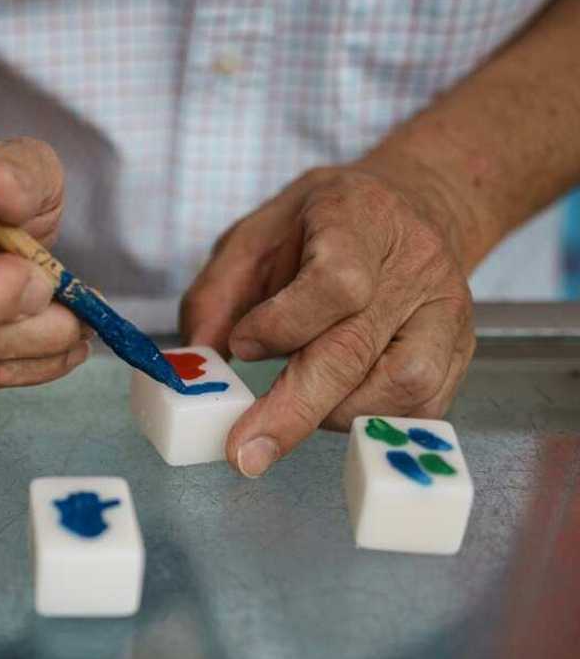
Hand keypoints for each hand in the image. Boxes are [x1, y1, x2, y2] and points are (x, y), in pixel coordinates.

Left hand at [180, 163, 474, 476]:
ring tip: (298, 402)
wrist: (405, 207)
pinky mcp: (460, 347)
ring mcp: (445, 309)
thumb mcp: (253, 237)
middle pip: (357, 350)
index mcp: (357, 221)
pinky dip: (374, 419)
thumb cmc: (319, 227)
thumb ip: (216, 295)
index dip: (284, 325)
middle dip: (292, 411)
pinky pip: (425, 405)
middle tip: (246, 452)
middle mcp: (413, 265)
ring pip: (400, 386)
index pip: (335, 284)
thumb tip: (199, 359)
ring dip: (335, 412)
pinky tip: (338, 406)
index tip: (242, 345)